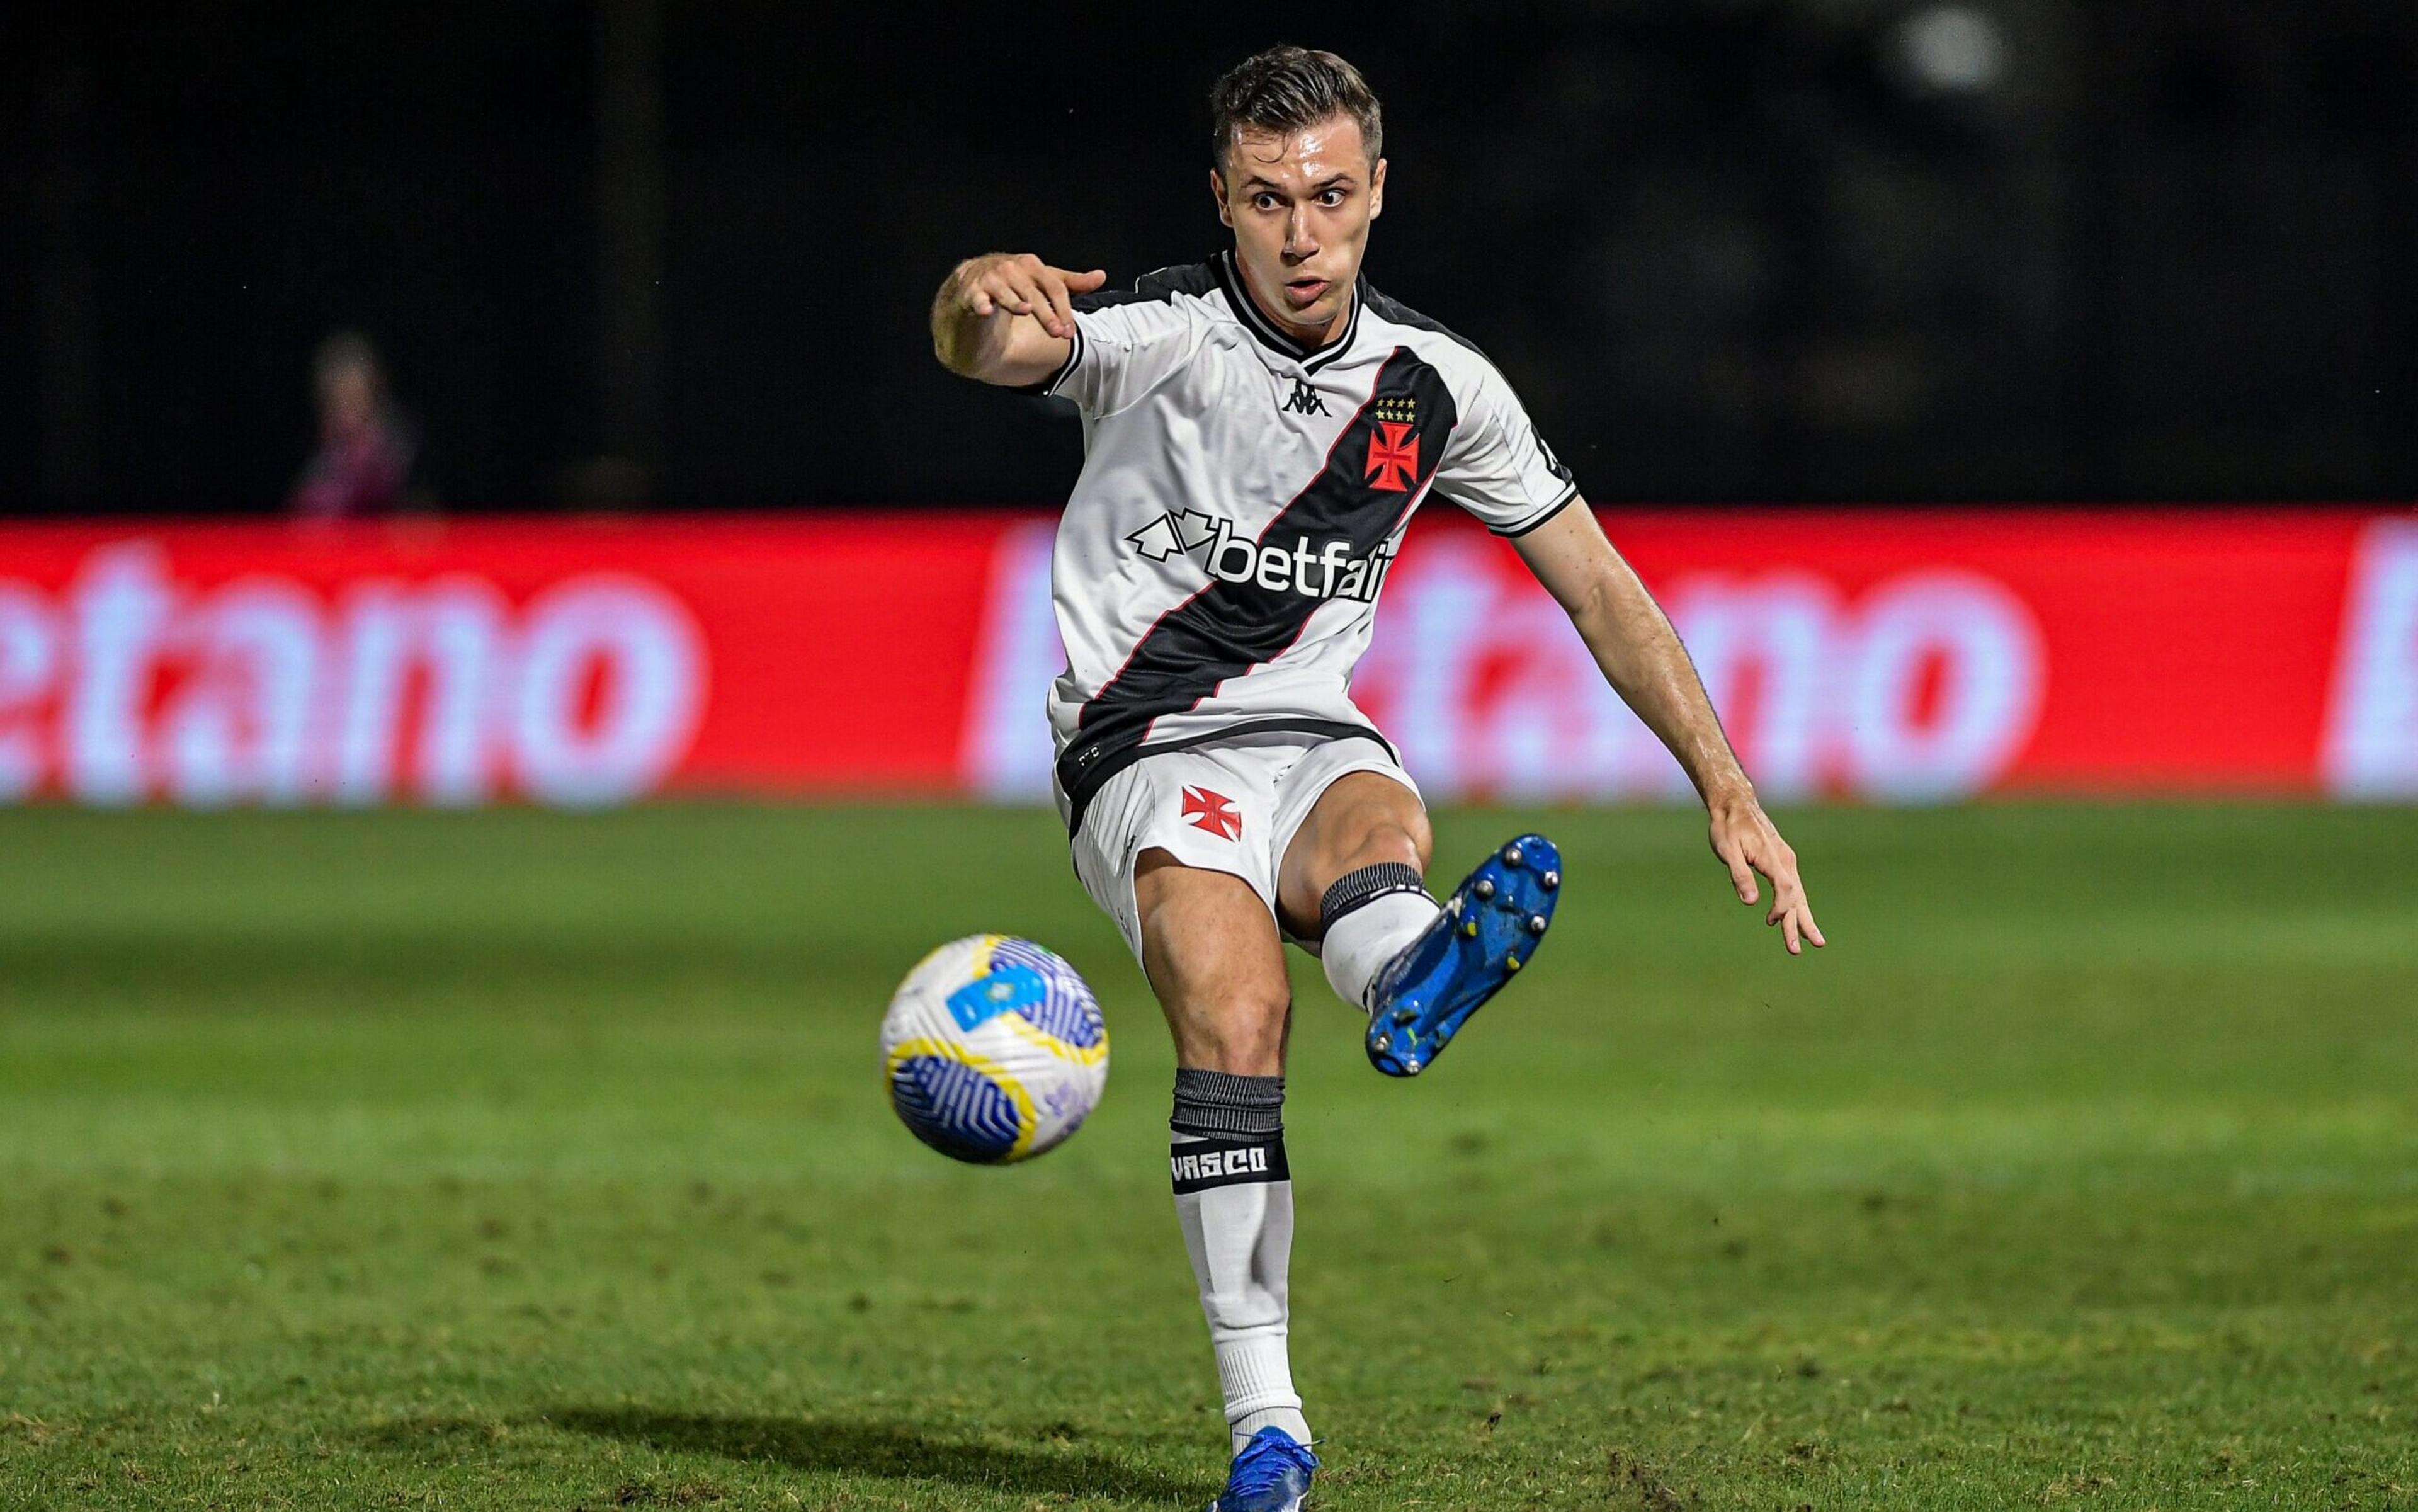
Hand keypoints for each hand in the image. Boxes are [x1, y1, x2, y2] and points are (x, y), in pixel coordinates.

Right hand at [950, 253, 1105, 340]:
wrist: (971, 285)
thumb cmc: (1012, 283)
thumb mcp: (1043, 281)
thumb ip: (1070, 282)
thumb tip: (1101, 276)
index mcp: (1031, 265)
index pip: (1054, 287)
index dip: (1064, 309)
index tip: (1070, 331)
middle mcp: (1011, 268)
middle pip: (1033, 293)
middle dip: (1047, 314)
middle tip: (1059, 334)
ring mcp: (989, 278)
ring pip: (1006, 293)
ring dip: (1016, 302)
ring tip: (1026, 311)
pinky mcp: (970, 291)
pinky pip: (976, 298)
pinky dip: (980, 303)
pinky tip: (985, 311)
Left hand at [1707, 788, 1825, 955]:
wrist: (1736, 805)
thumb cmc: (1728, 827)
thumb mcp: (1726, 850)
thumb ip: (1739, 875)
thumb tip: (1751, 902)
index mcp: (1772, 858)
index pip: (1785, 889)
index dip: (1781, 908)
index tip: (1770, 922)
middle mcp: (1785, 861)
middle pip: (1797, 897)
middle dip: (1800, 924)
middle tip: (1804, 948)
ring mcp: (1787, 862)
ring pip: (1798, 895)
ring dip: (1804, 920)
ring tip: (1814, 942)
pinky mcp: (1783, 863)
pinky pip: (1794, 889)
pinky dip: (1797, 907)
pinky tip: (1798, 920)